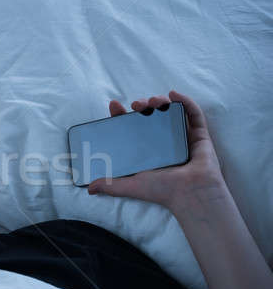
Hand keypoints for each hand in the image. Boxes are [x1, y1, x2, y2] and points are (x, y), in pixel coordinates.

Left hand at [88, 90, 224, 209]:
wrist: (190, 194)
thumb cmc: (163, 191)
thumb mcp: (131, 185)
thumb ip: (110, 185)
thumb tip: (89, 189)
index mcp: (148, 152)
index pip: (132, 129)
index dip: (122, 116)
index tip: (114, 105)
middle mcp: (164, 143)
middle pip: (150, 117)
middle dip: (142, 106)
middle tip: (136, 104)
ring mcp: (182, 138)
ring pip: (170, 113)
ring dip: (160, 102)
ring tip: (153, 101)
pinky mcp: (199, 136)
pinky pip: (193, 115)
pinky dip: (185, 101)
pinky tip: (173, 94)